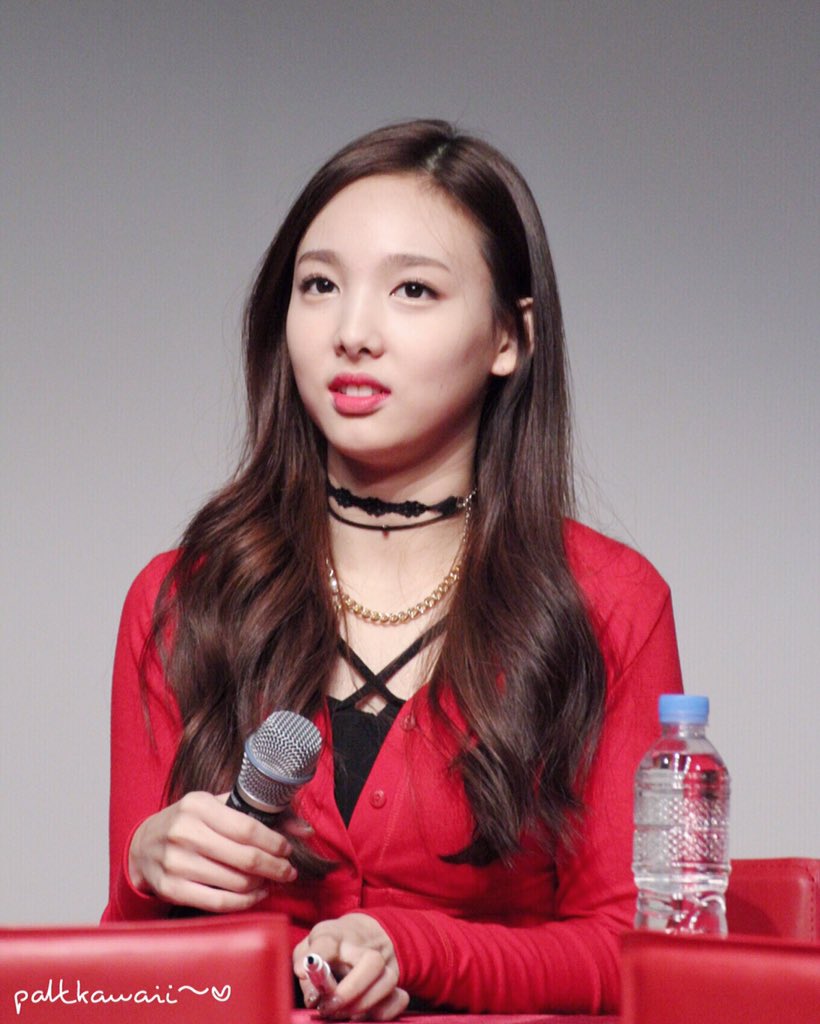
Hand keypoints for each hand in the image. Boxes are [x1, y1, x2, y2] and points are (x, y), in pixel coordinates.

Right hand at [128, 791, 297, 911]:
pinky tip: (255, 894)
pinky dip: (244, 902)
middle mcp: (184, 833)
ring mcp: (175, 863)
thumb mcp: (218, 806)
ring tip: (272, 881)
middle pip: (244, 858)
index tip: (287, 850)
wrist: (144, 844)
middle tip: (288, 871)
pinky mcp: (171, 889)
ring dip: (261, 885)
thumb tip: (305, 830)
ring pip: (234, 883)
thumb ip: (261, 813)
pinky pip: (218, 903)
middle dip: (274, 867)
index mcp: (198, 805)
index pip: (248, 828)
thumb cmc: (190, 822)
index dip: (274, 843)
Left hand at [294, 913, 408, 1020]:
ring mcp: (385, 962)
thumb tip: (306, 978)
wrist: (364, 934)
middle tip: (330, 1006)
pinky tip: (364, 1015)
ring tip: (342, 1013)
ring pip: (387, 982)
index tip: (304, 970)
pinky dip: (384, 1012)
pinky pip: (400, 998)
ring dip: (363, 1005)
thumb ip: (303, 962)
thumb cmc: (331, 946)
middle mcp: (365, 946)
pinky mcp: (396, 979)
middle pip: (372, 962)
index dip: (318, 955)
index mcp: (337, 935)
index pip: (328, 940)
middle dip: (351, 991)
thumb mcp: (310, 947)